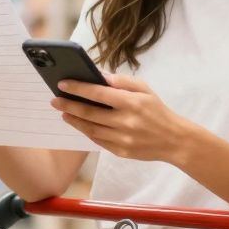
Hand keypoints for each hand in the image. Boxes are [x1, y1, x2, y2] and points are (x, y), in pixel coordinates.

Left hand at [52, 73, 191, 161]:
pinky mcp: (120, 152)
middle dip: (68, 104)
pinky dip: (85, 131)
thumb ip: (122, 81)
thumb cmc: (158, 111)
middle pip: (89, 113)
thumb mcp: (145, 89)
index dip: (78, 88)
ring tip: (63, 111)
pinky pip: (97, 140)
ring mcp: (122, 139)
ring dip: (73, 119)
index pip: (98, 94)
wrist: (174, 140)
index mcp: (131, 103)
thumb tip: (100, 76)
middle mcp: (125, 122)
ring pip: (90, 129)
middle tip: (54, 99)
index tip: (62, 84)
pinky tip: (78, 123)